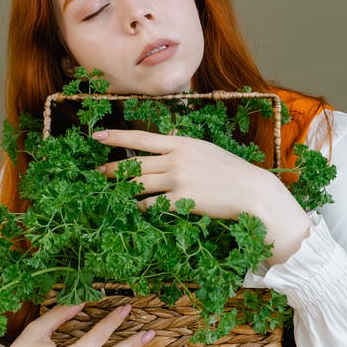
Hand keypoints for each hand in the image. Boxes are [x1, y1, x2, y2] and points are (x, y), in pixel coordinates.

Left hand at [93, 129, 311, 264]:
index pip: (141, 138)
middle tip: (98, 172)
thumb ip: (183, 148)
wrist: (251, 190)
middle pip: (134, 164)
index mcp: (180, 143)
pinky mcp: (181, 200)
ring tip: (112, 194)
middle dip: (112, 169)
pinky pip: (152, 205)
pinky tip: (135, 211)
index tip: (96, 136)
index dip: (116, 137)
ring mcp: (177, 180)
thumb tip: (166, 143)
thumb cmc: (232, 171)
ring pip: (139, 185)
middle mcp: (175, 159)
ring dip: (123, 190)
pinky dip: (141, 208)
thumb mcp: (206, 150)